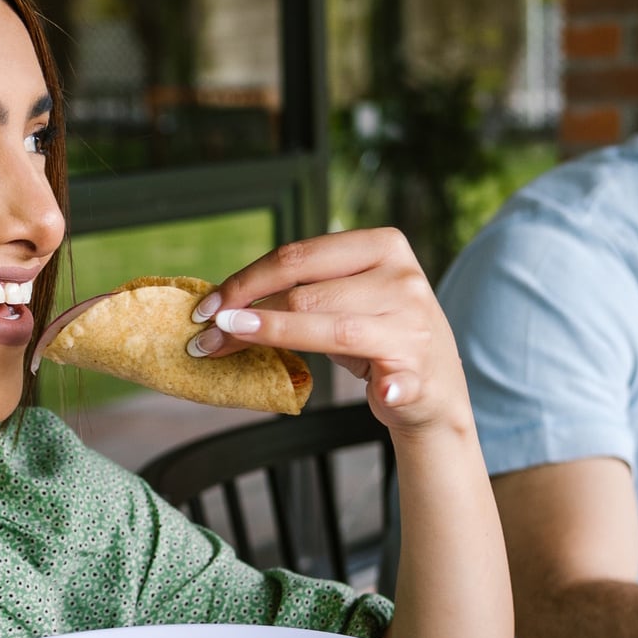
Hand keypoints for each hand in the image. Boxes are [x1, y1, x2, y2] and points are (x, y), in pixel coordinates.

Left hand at [187, 228, 468, 436]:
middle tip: (204, 338)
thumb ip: (299, 290)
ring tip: (225, 346)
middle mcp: (402, 279)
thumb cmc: (375, 337)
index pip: (298, 256)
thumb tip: (223, 301)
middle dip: (245, 315)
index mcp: (382, 245)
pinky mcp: (421, 373)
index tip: (207, 307)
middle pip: (306, 292)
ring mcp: (413, 325)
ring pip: (331, 329)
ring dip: (273, 337)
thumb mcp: (342, 300)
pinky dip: (393, 387)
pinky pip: (401, 379)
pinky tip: (385, 392)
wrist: (433, 388)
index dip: (245, 280)